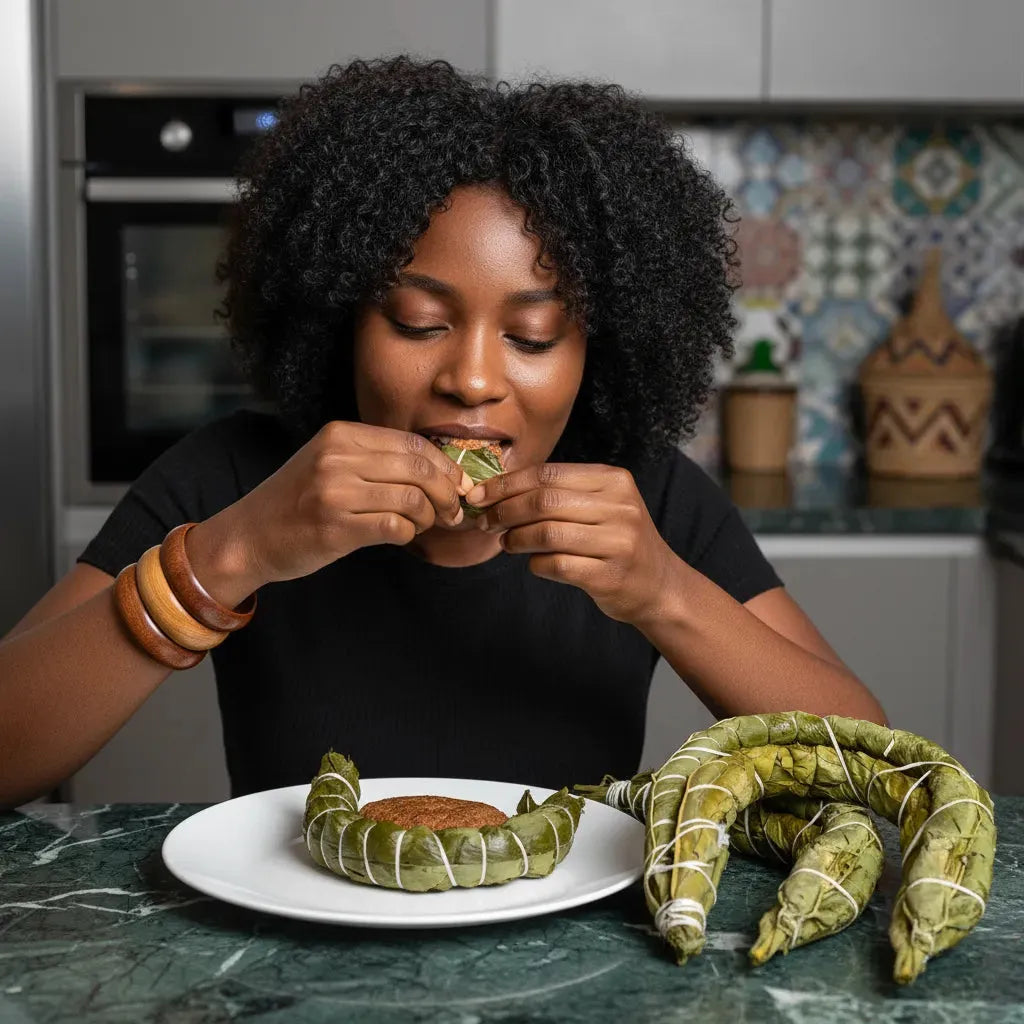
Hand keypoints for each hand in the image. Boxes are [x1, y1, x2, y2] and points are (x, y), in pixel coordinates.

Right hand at [191, 421, 472, 598]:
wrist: (247, 537)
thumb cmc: (295, 503)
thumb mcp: (329, 463)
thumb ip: (374, 460)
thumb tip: (438, 471)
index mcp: (341, 434)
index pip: (412, 442)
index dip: (445, 465)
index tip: (458, 484)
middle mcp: (338, 457)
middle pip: (418, 468)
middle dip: (448, 492)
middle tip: (454, 510)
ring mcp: (335, 491)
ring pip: (412, 498)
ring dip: (429, 516)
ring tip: (424, 525)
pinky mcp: (335, 526)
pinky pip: (395, 525)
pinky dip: (408, 533)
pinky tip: (402, 534)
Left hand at [466, 463, 676, 623]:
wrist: (659, 586)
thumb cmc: (617, 542)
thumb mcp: (602, 505)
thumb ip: (561, 493)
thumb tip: (498, 491)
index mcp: (614, 481)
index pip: (547, 473)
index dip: (507, 484)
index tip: (479, 495)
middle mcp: (620, 507)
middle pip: (543, 501)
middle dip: (504, 511)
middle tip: (484, 522)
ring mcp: (618, 542)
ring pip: (546, 533)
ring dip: (516, 539)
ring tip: (507, 543)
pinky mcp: (609, 576)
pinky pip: (556, 565)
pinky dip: (536, 564)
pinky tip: (535, 563)